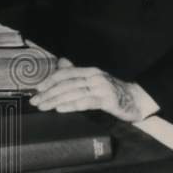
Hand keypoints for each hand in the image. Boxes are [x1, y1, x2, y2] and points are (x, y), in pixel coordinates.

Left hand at [29, 58, 147, 121]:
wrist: (136, 100)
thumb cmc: (112, 91)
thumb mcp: (94, 79)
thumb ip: (77, 73)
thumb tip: (61, 62)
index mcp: (89, 71)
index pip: (65, 73)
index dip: (50, 80)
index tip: (38, 89)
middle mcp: (94, 77)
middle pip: (66, 84)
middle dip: (48, 93)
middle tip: (35, 101)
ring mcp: (101, 88)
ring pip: (73, 93)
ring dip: (56, 100)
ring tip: (44, 106)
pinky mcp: (107, 101)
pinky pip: (86, 103)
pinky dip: (72, 105)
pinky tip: (61, 109)